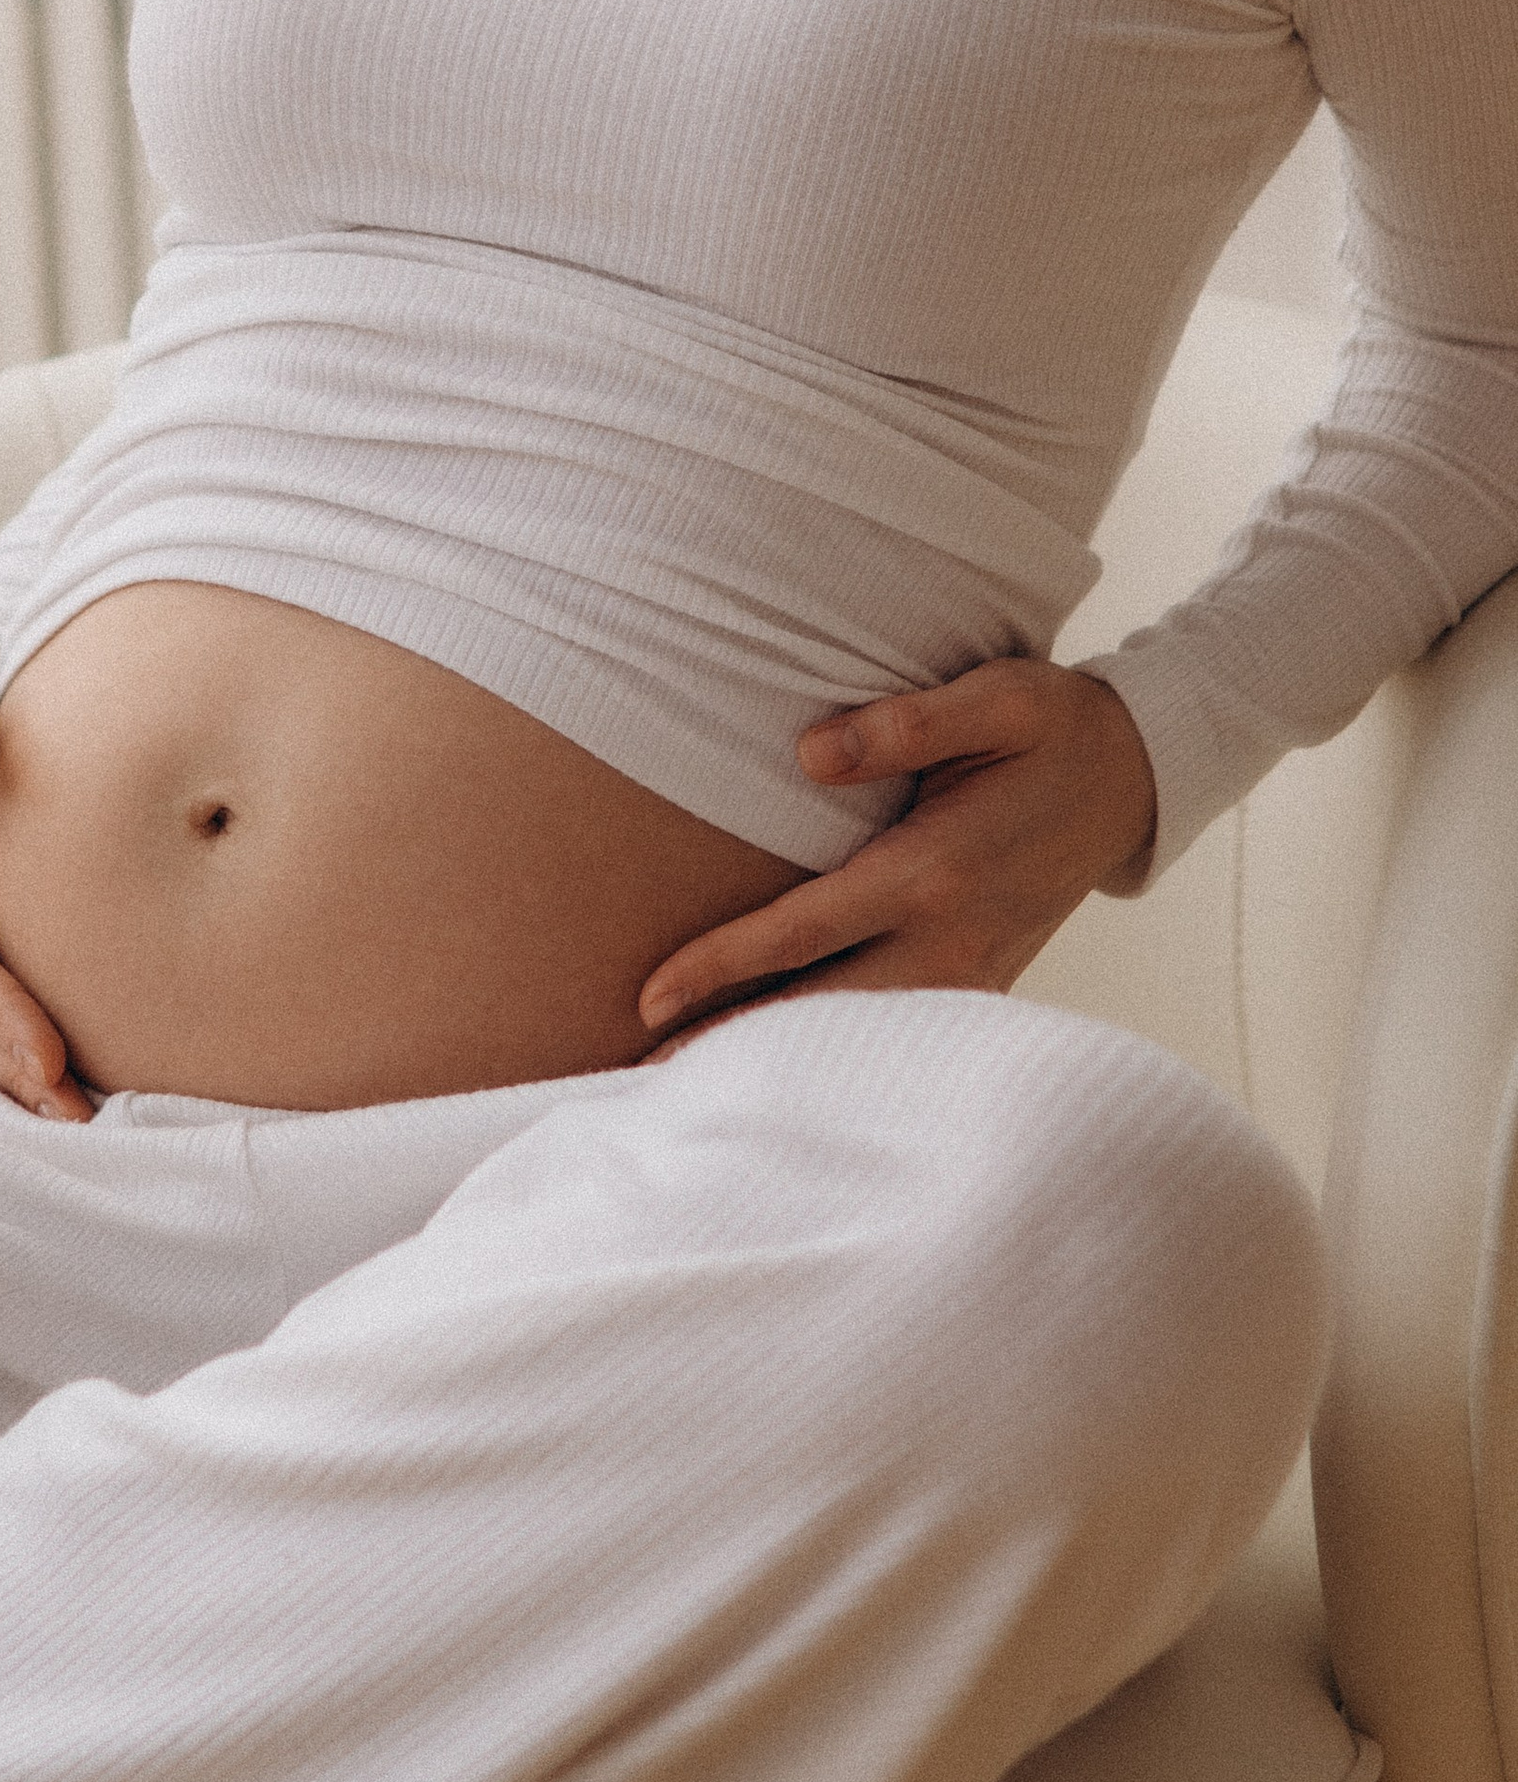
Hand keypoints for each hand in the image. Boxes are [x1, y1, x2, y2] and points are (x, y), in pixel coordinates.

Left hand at [635, 659, 1157, 1051]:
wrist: (1142, 775)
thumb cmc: (1056, 727)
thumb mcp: (997, 697)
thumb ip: (904, 723)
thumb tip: (805, 755)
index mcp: (936, 871)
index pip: (803, 932)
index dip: (721, 966)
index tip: (648, 998)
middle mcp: (953, 937)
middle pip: (820, 1012)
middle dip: (730, 1045)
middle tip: (637, 1078)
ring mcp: (974, 969)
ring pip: (861, 1034)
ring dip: (781, 1059)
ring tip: (692, 1084)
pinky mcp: (986, 978)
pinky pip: (900, 1029)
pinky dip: (841, 1050)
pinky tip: (789, 1062)